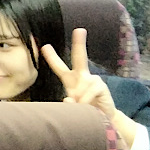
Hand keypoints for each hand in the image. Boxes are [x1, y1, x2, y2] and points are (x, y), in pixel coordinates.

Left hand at [41, 28, 136, 147]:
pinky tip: (90, 107)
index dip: (52, 57)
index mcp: (71, 80)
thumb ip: (68, 103)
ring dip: (80, 100)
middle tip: (79, 30)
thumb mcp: (72, 106)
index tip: (45, 46)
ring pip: (82, 85)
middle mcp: (82, 77)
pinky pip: (89, 93)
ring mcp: (93, 80)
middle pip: (80, 57)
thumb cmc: (86, 110)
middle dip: (80, 43)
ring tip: (82, 107)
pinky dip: (86, 101)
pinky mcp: (102, 87)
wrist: (104, 119)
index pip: (59, 67)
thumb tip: (69, 99)